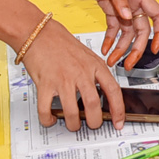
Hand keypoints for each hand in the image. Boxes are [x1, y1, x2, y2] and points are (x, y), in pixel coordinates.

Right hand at [19, 16, 128, 131]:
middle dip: (94, 122)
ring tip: (73, 124)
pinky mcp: (45, 84)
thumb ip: (95, 74)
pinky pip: (46, 110)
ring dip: (73, 124)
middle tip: (92, 125)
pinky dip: (48, 119)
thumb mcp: (87, 56)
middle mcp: (81, 73)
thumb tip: (103, 96)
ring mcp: (63, 79)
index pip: (113, 90)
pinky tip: (50, 118)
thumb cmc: (62, 44)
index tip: (118, 123)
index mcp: (95, 65)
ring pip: (72, 112)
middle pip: (93, 105)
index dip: (118, 110)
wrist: (39, 32)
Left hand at [69, 0, 158, 68]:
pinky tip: (104, 48)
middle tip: (127, 64)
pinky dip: (109, 39)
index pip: (156, 15)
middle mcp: (131, 1)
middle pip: (140, 30)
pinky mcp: (107, 6)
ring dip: (120, 47)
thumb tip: (128, 16)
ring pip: (126, 32)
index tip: (155, 48)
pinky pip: (112, 27)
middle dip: (136, 49)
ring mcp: (120, 5)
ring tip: (111, 61)